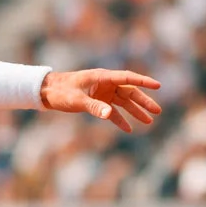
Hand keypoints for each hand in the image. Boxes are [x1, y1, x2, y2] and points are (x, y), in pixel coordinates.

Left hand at [41, 69, 162, 132]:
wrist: (47, 92)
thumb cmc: (61, 91)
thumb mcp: (76, 99)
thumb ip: (94, 107)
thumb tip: (109, 115)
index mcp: (102, 77)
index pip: (127, 78)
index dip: (143, 82)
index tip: (157, 85)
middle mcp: (105, 84)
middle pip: (129, 92)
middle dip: (144, 102)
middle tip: (158, 111)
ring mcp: (102, 93)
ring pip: (123, 102)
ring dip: (135, 112)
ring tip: (149, 122)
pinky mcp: (97, 102)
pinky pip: (112, 111)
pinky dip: (119, 119)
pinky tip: (128, 129)